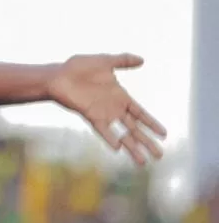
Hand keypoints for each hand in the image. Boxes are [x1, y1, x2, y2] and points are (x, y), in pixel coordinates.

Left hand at [48, 54, 165, 164]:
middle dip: (147, 142)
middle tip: (159, 155)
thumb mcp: (105, 61)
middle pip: (134, 129)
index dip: (151, 123)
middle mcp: (113, 109)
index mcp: (120, 97)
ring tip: (143, 162)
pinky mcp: (91, 116)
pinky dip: (110, 137)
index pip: (140, 114)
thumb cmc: (78, 68)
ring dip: (132, 148)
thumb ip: (123, 60)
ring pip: (122, 134)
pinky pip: (103, 130)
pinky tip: (118, 148)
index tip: (164, 134)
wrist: (58, 75)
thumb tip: (142, 60)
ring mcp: (103, 114)